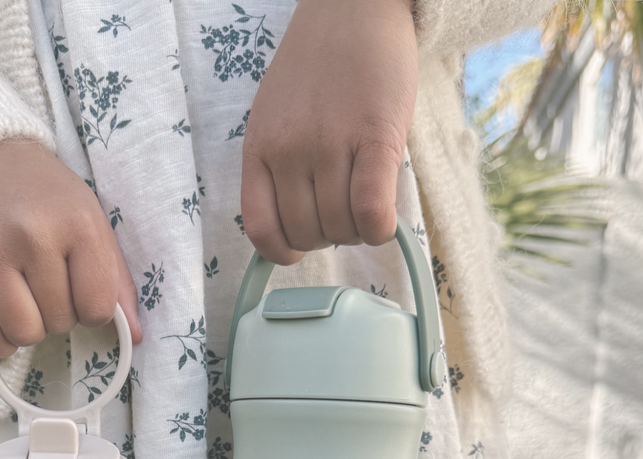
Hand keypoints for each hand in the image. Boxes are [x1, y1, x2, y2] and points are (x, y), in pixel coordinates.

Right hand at [0, 140, 141, 357]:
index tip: (81, 292)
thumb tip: (135, 335)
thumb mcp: (93, 225)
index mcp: (77, 225)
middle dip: (60, 315)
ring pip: (22, 332)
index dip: (93, 311)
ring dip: (30, 330)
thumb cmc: (49, 199)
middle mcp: (32, 236)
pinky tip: (5, 324)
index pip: (97, 308)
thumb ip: (116, 282)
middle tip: (49, 287)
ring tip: (28, 303)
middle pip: (60, 322)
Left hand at [241, 0, 417, 264]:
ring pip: (341, 228)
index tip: (299, 245)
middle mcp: (289, 150)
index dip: (283, 251)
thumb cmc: (317, 67)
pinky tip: (383, 220)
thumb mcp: (276, 118)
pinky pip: (372, 210)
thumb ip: (277, 169)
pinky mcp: (376, 137)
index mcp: (259, 149)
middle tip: (343, 214)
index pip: (261, 229)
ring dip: (357, 232)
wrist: (355, 6)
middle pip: (307, 234)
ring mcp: (331, 144)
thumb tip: (293, 229)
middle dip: (328, 238)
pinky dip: (379, 228)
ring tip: (365, 205)